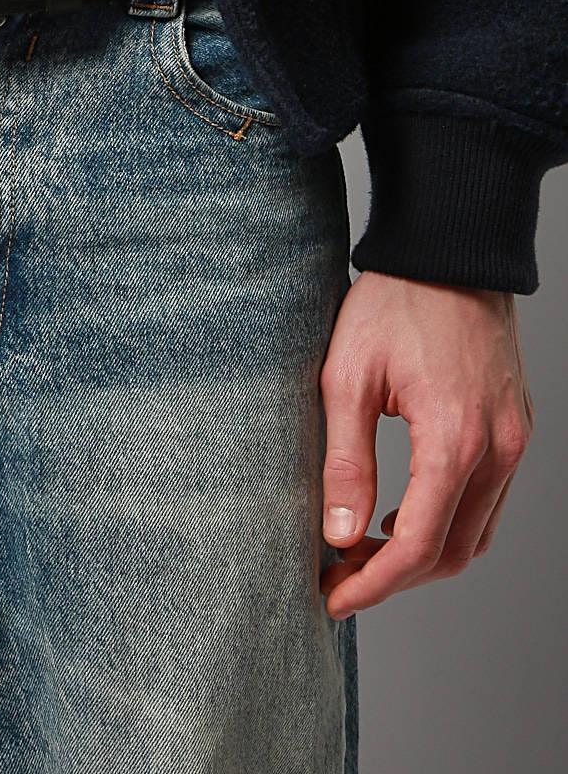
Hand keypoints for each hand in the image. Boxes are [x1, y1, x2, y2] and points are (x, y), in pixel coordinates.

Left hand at [318, 270, 532, 619]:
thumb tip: (338, 536)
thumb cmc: (392, 304)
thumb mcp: (347, 377)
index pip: (419, 547)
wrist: (448, 251)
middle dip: (395, 577)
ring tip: (361, 550)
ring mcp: (514, 440)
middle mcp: (497, 449)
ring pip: (476, 534)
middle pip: (453, 553)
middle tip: (339, 576)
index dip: (374, 584)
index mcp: (454, 440)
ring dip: (424, 554)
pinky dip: (449, 522)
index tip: (332, 597)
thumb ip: (346, 462)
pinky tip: (402, 515)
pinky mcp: (516, 429)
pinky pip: (489, 501)